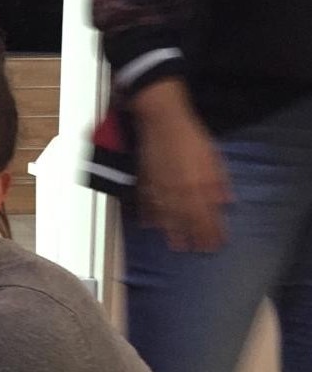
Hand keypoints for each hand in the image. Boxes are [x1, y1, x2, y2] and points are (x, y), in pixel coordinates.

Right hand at [133, 80, 231, 251]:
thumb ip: (218, 181)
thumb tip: (225, 202)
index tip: (216, 243)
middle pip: (187, 220)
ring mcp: (159, 188)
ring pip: (166, 216)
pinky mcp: (145, 182)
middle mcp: (177, 191)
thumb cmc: (189, 135)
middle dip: (194, 236)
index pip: (206, 215)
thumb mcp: (212, 157)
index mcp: (196, 185)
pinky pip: (147, 204)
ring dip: (172, 232)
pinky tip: (150, 225)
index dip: (211, 231)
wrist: (162, 121)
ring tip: (175, 245)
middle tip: (197, 250)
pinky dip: (149, 216)